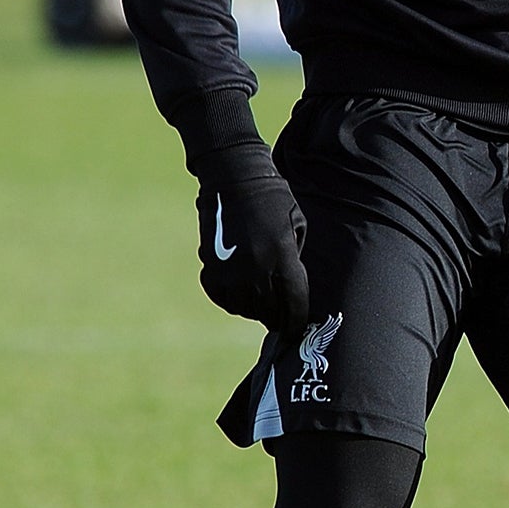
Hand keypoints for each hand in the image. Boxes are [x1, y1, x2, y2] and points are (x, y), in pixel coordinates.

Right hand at [192, 143, 308, 328]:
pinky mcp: (211, 268)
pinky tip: (240, 295)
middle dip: (277, 318)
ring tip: (261, 306)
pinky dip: (232, 301)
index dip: (296, 319)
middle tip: (280, 321)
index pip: (293, 301)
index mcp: (282, 256)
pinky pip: (221, 297)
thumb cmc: (274, 198)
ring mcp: (231, 270)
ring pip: (244, 308)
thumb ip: (295, 257)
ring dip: (254, 310)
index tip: (297, 328)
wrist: (234, 179)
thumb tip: (289, 287)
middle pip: (268, 309)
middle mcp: (256, 268)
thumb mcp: (297, 224)